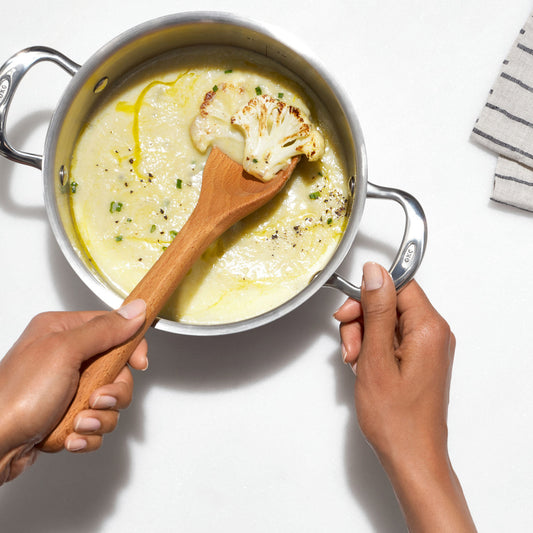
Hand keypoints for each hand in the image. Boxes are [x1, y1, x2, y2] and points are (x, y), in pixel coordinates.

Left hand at [0, 299, 147, 484]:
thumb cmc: (15, 397)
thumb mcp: (64, 352)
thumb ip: (104, 330)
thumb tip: (135, 310)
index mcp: (62, 332)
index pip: (113, 328)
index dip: (130, 347)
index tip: (138, 363)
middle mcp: (65, 357)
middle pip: (117, 370)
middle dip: (113, 392)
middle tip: (96, 399)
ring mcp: (66, 388)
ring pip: (109, 401)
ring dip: (99, 417)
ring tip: (77, 423)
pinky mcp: (65, 415)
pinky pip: (96, 423)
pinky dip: (87, 435)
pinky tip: (69, 437)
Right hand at [334, 263, 475, 531]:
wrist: (411, 456)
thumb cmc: (395, 417)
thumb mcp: (376, 357)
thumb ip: (377, 310)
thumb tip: (374, 272)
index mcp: (429, 328)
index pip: (399, 284)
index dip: (369, 294)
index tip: (349, 312)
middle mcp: (434, 333)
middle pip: (391, 302)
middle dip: (363, 320)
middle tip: (351, 346)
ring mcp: (428, 347)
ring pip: (387, 321)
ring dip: (364, 336)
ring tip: (355, 362)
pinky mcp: (420, 359)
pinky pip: (392, 339)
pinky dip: (373, 348)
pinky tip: (363, 367)